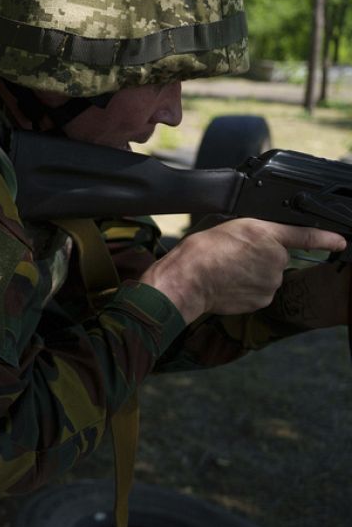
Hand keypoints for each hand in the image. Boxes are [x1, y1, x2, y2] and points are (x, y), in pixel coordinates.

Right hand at [141, 218, 346, 322]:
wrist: (189, 279)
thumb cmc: (201, 251)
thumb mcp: (230, 228)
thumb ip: (256, 235)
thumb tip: (263, 245)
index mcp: (266, 233)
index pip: (307, 235)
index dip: (327, 238)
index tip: (340, 242)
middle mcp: (275, 257)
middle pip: (277, 258)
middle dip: (261, 258)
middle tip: (233, 258)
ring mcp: (271, 281)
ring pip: (268, 276)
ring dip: (252, 274)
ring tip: (227, 272)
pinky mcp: (263, 299)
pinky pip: (260, 293)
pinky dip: (247, 290)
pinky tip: (229, 285)